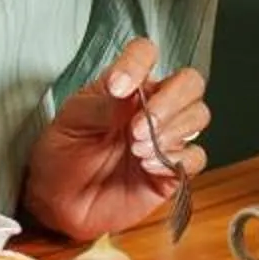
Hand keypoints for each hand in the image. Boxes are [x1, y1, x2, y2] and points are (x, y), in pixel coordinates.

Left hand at [24, 37, 210, 241]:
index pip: (145, 55)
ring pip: (198, 115)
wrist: (60, 204)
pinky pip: (196, 157)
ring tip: (137, 149)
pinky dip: (177, 159)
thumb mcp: (70, 122)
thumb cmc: (62, 156)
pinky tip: (147, 166)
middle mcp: (151, 107)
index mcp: (126, 86)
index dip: (138, 64)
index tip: (118, 88)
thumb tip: (124, 89)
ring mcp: (165, 138)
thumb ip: (99, 104)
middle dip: (170, 102)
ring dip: (172, 131)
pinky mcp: (172, 170)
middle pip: (189, 83)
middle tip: (136, 128)